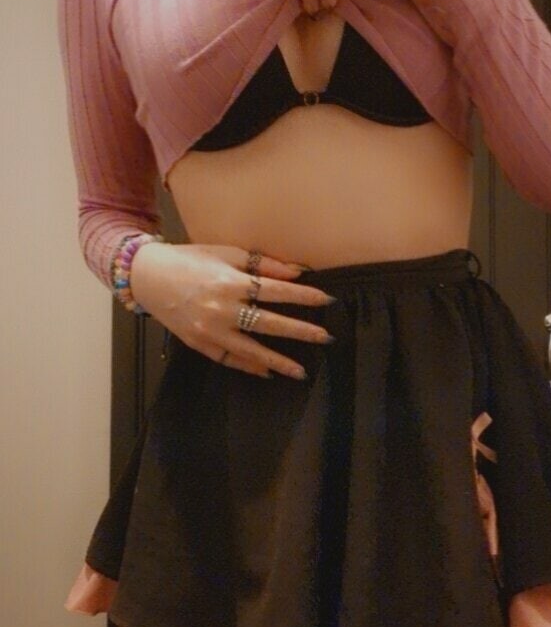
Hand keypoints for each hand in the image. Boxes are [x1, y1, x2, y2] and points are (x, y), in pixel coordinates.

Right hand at [129, 242, 335, 379]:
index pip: (276, 291)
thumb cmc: (190, 260)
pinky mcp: (199, 344)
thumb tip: (298, 271)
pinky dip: (249, 367)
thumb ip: (263, 264)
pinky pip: (229, 360)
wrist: (148, 277)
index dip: (303, 296)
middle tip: (326, 338)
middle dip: (300, 331)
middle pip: (269, 323)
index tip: (326, 301)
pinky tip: (268, 372)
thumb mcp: (226, 253)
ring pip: (251, 350)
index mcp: (230, 281)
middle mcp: (221, 309)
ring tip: (302, 371)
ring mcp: (210, 330)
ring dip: (279, 361)